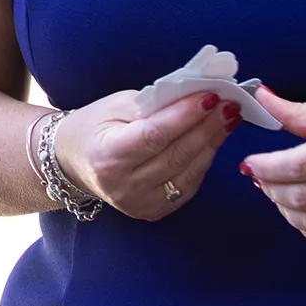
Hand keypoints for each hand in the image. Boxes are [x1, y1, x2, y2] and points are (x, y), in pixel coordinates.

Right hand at [56, 90, 243, 220]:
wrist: (75, 161)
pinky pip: (188, 184)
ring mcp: (140, 203)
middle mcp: (124, 186)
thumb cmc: (94, 126)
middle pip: (176, 154)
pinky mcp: (154, 211)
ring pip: (188, 171)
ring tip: (229, 118)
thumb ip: (153, 103)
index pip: (154, 135)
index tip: (210, 96)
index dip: (185, 116)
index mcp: (108, 156)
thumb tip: (195, 94)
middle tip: (230, 104)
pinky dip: (204, 160)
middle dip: (207, 126)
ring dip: (212, 142)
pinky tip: (214, 139)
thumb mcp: (115, 105)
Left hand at [242, 89, 305, 247]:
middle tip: (261, 178)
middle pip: (300, 197)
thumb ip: (301, 114)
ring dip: (286, 211)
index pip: (296, 166)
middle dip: (271, 189)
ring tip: (278, 194)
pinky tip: (302, 213)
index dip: (266, 167)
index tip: (251, 164)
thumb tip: (261, 97)